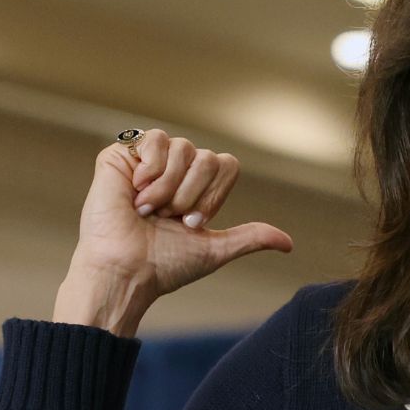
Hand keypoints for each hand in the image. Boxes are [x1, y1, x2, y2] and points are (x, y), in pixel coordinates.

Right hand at [68, 128, 293, 304]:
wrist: (126, 269)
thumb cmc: (164, 264)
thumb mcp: (214, 249)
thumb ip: (250, 237)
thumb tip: (288, 243)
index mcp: (195, 188)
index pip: (226, 165)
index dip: (214, 195)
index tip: (193, 223)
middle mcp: (174, 170)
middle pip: (207, 158)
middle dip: (192, 195)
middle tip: (169, 218)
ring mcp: (148, 161)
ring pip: (183, 148)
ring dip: (169, 188)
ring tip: (148, 210)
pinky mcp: (121, 155)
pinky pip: (153, 139)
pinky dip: (150, 170)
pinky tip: (134, 192)